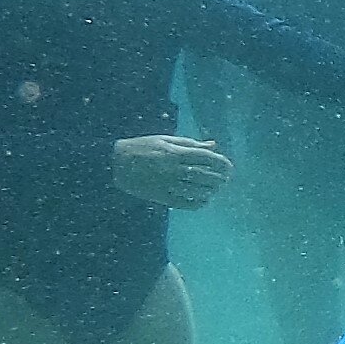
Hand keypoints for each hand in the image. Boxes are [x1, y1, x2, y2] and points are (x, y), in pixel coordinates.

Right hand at [111, 134, 234, 210]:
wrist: (116, 163)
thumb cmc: (143, 147)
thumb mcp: (166, 140)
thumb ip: (191, 144)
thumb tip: (213, 145)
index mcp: (175, 152)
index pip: (206, 158)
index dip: (221, 164)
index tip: (229, 167)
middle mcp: (173, 169)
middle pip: (204, 176)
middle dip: (219, 179)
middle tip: (225, 180)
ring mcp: (167, 184)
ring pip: (196, 191)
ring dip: (210, 191)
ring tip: (216, 190)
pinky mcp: (160, 197)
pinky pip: (184, 203)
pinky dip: (197, 203)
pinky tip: (203, 201)